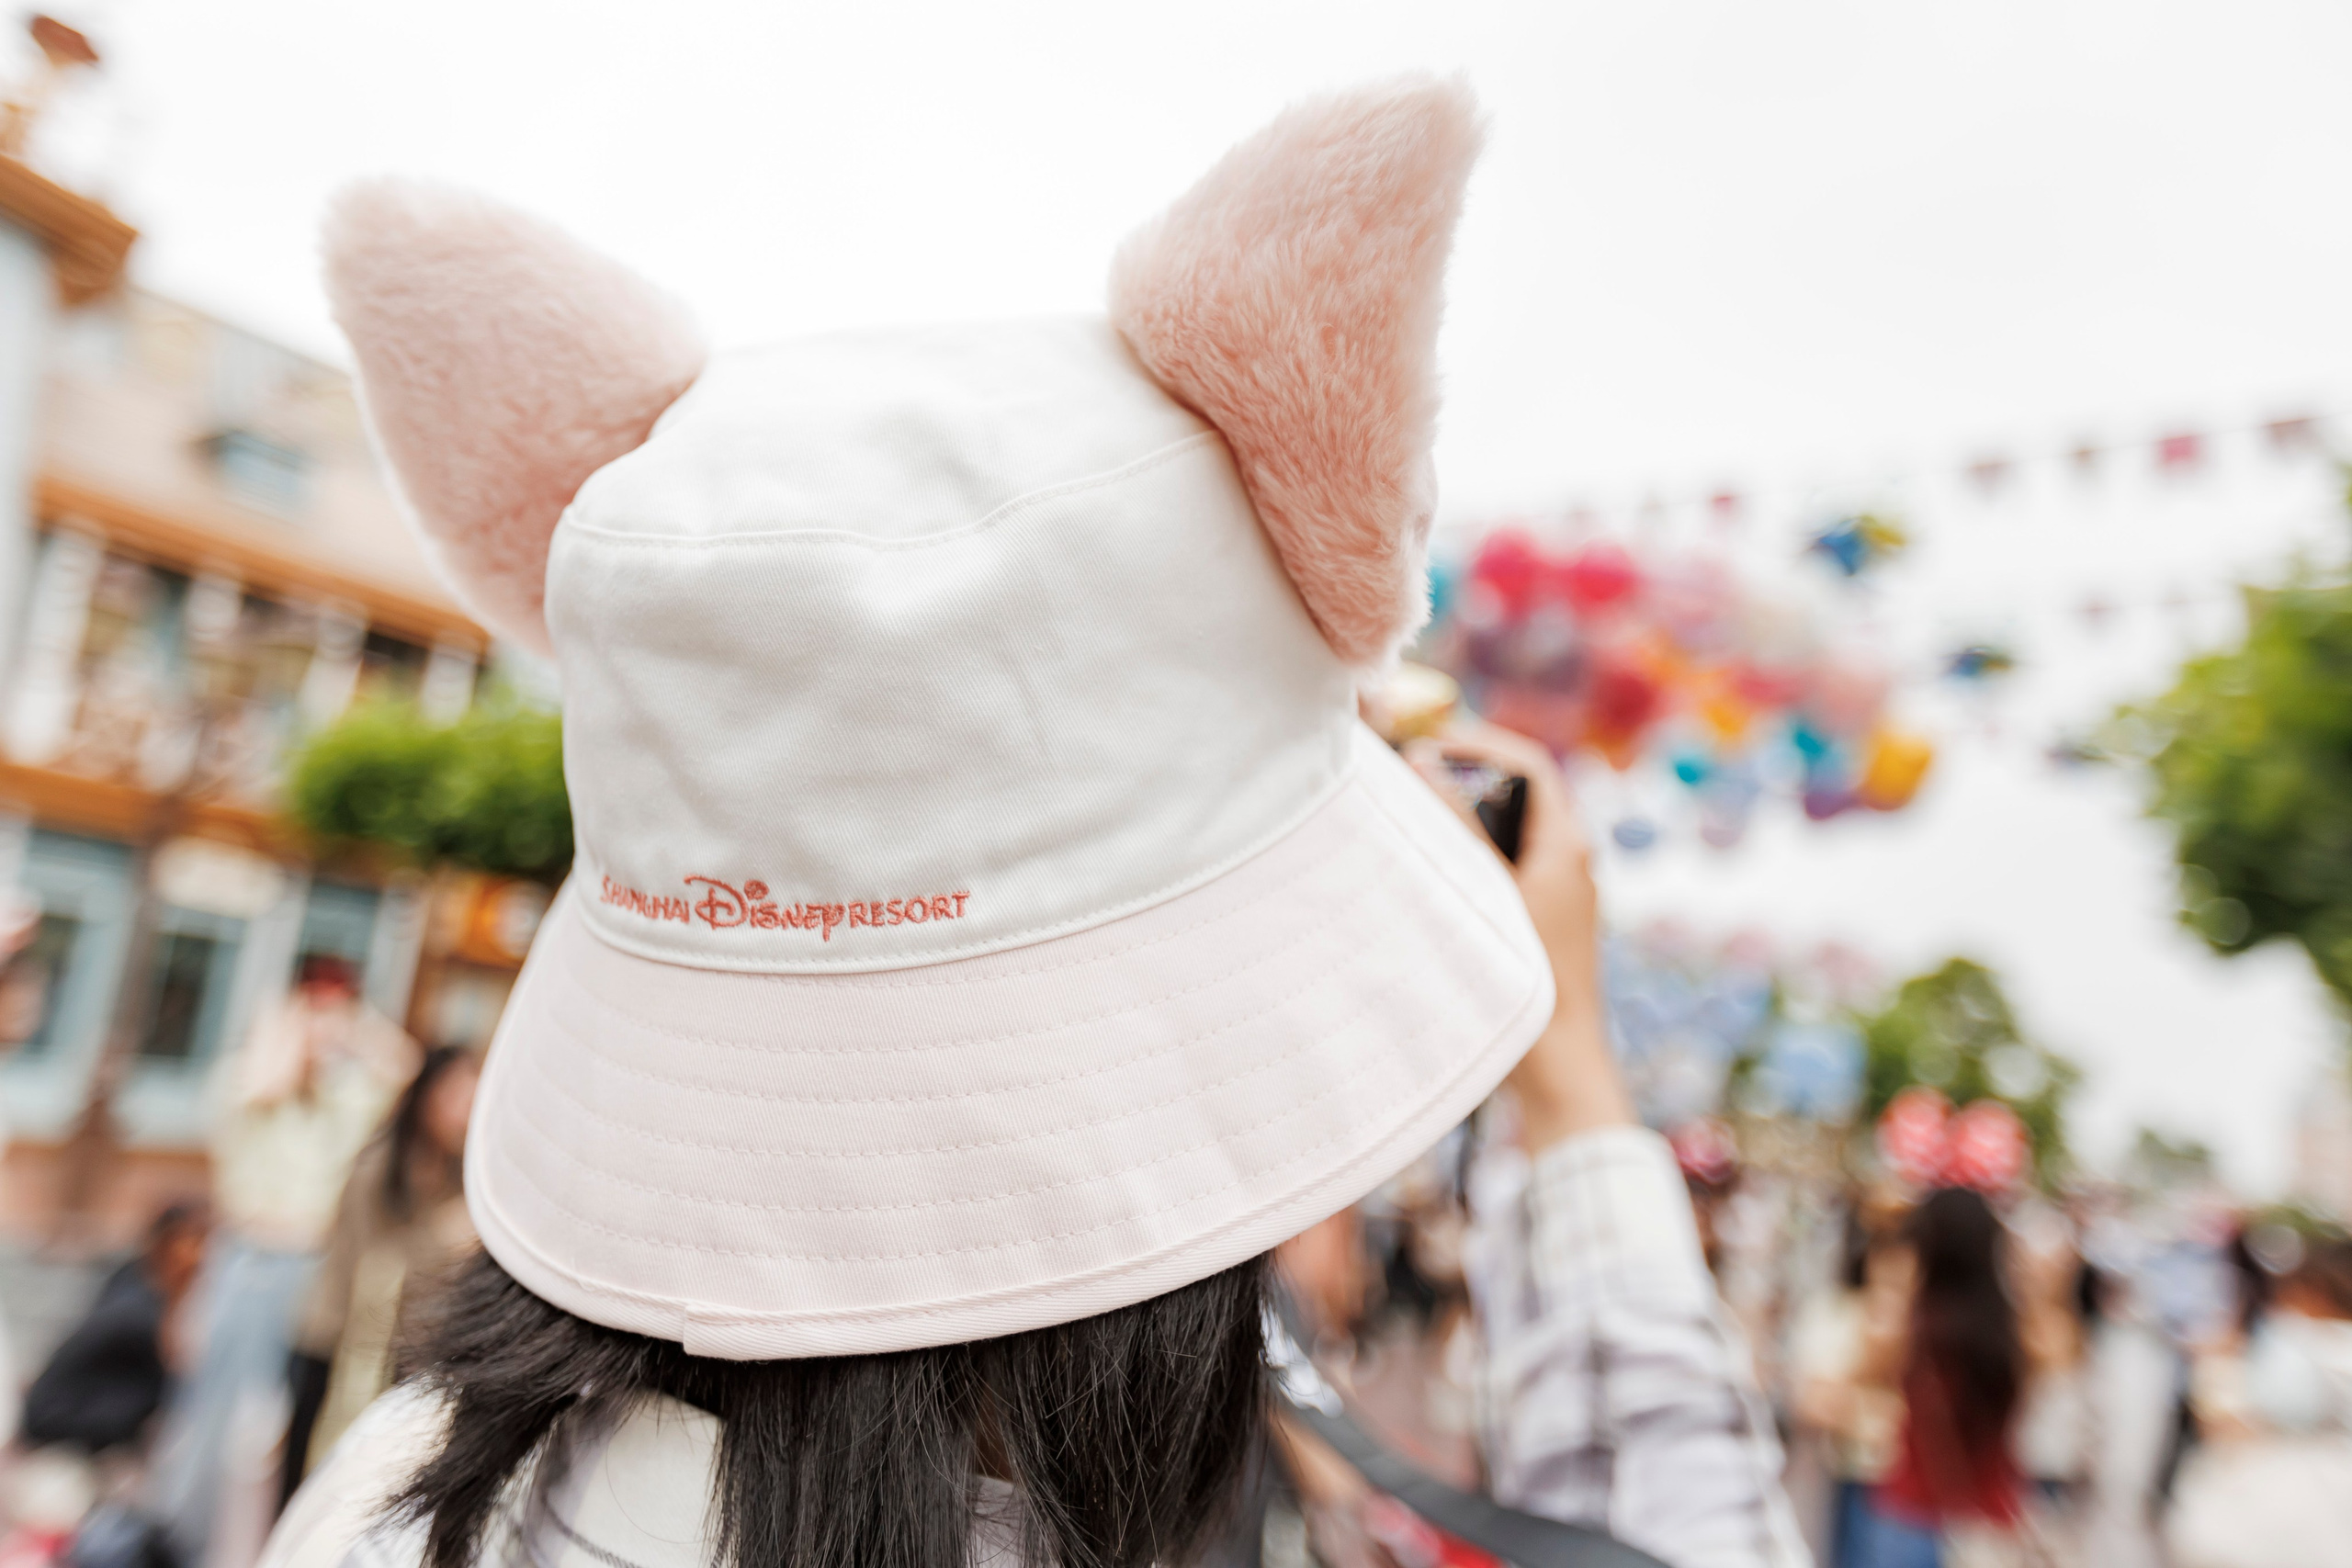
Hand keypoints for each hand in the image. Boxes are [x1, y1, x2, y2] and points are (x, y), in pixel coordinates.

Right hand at [1406, 722, 1632, 1150]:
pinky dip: (1469, 856)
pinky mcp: (1542, 922)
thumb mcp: (1489, 896)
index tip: (1429, 743)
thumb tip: (1426, 765)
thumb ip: (1460, 830)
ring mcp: (1558, 894)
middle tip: (1411, 775)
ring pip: (1508, 833)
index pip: (1531, 766)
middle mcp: (1569, 862)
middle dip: (1466, 777)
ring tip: (1413, 818)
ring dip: (1464, 818)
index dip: (1481, 744)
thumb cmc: (1531, 984)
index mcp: (1567, 847)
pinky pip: (1505, 867)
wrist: (1559, 1069)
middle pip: (1517, 794)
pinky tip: (1431, 872)